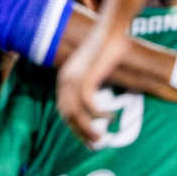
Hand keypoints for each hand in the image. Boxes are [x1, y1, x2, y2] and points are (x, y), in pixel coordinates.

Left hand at [56, 26, 126, 144]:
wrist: (112, 30)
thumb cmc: (110, 48)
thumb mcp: (98, 68)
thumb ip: (95, 81)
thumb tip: (101, 97)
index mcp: (65, 79)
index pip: (64, 109)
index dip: (75, 126)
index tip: (88, 138)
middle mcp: (66, 80)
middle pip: (67, 115)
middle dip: (80, 132)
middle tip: (95, 145)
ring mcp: (74, 78)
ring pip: (75, 112)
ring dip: (88, 128)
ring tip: (102, 138)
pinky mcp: (86, 77)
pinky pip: (88, 104)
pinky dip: (98, 114)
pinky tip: (109, 118)